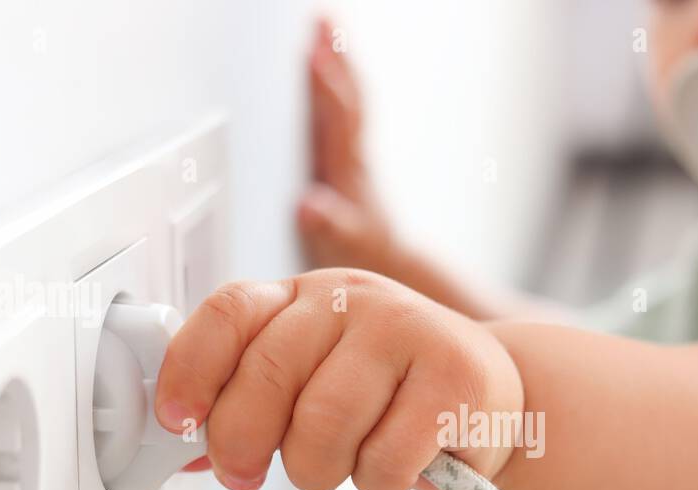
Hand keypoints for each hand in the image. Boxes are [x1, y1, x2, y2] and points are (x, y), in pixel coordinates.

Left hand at [155, 270, 524, 489]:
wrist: (495, 399)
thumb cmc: (393, 396)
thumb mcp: (315, 382)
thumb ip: (249, 403)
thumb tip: (183, 448)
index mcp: (306, 294)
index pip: (229, 312)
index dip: (190, 370)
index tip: (177, 422)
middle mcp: (353, 298)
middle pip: (267, 377)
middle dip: (243, 445)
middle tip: (247, 475)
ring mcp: (408, 330)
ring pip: (322, 429)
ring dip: (324, 472)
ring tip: (351, 462)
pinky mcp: (454, 378)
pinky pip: (382, 461)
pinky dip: (382, 483)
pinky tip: (403, 464)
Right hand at [297, 18, 395, 273]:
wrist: (388, 259)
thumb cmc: (361, 252)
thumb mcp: (340, 246)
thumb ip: (326, 226)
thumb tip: (309, 206)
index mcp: (348, 171)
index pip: (338, 120)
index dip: (326, 88)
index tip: (313, 56)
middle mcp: (355, 155)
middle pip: (348, 96)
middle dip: (335, 57)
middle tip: (321, 19)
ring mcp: (354, 151)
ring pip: (350, 96)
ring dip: (339, 58)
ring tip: (327, 24)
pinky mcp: (350, 152)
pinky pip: (346, 104)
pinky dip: (339, 78)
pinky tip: (331, 61)